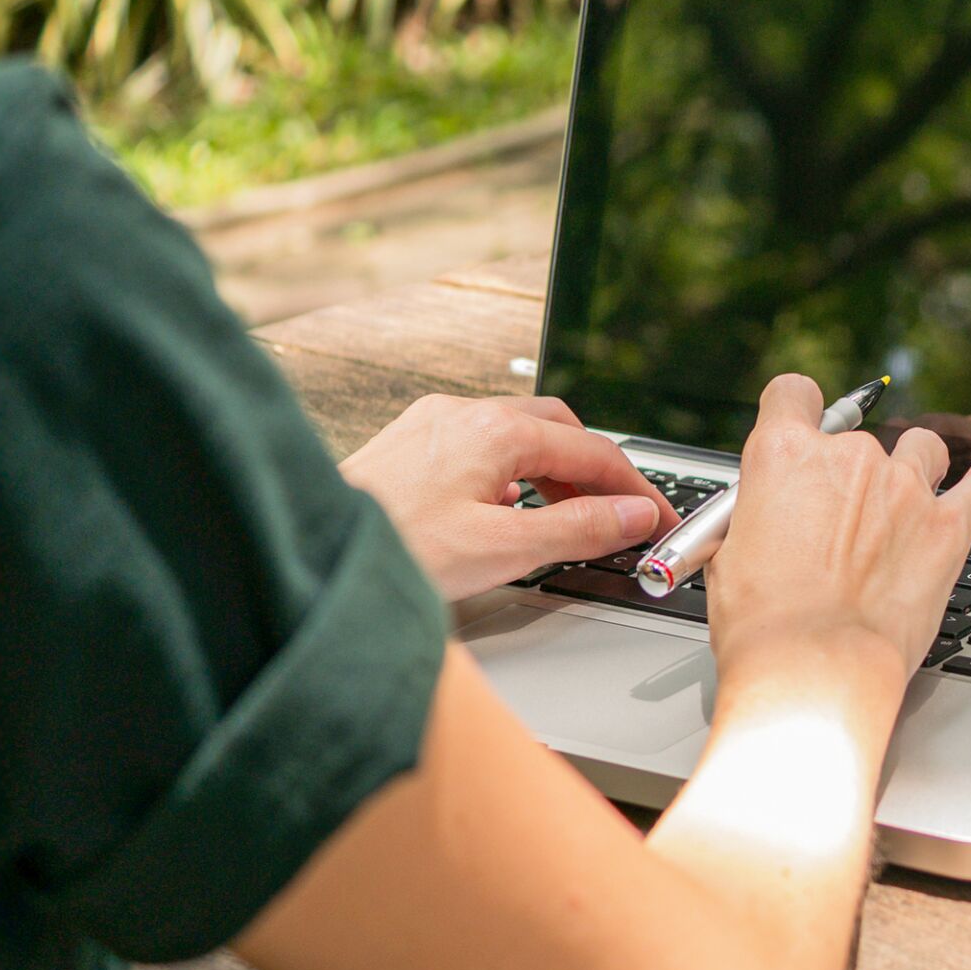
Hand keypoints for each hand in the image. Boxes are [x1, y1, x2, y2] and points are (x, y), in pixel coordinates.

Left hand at [340, 394, 679, 600]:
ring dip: (552, 471)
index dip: (636, 490)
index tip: (660, 520)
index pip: (593, 451)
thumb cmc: (393, 551)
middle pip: (558, 428)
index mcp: (495, 431)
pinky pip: (480, 445)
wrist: (310, 554)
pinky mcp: (409, 445)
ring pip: (517, 434)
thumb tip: (634, 515)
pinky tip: (506, 508)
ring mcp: (432, 424)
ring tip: (567, 517)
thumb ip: (579, 529)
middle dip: (594, 470)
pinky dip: (512, 472)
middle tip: (617, 515)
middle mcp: (463, 414)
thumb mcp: (504, 549)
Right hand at [709, 375, 970, 694]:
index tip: (803, 431)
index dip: (798, 412)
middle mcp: (848, 458)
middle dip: (849, 477)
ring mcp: (904, 488)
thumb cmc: (763, 622)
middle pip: (858, 439)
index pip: (794, 394)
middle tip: (838, 531)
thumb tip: (767, 521)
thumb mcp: (730, 556)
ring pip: (921, 450)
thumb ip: (756, 519)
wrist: (814, 664)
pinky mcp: (946, 527)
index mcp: (784, 455)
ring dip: (913, 472)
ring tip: (904, 510)